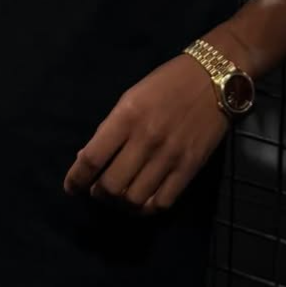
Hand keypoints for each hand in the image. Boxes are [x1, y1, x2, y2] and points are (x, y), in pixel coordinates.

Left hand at [64, 55, 228, 215]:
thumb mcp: (131, 96)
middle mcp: (146, 139)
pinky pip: (162, 202)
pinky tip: (141, 201)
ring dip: (120, 203)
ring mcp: (170, 156)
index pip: (92, 159)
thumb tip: (87, 158)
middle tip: (97, 190)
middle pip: (111, 186)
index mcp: (126, 116)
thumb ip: (110, 128)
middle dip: (98, 194)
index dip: (76, 179)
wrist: (214, 78)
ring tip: (119, 196)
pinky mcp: (190, 168)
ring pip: (134, 199)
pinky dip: (146, 208)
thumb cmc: (167, 82)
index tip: (71, 187)